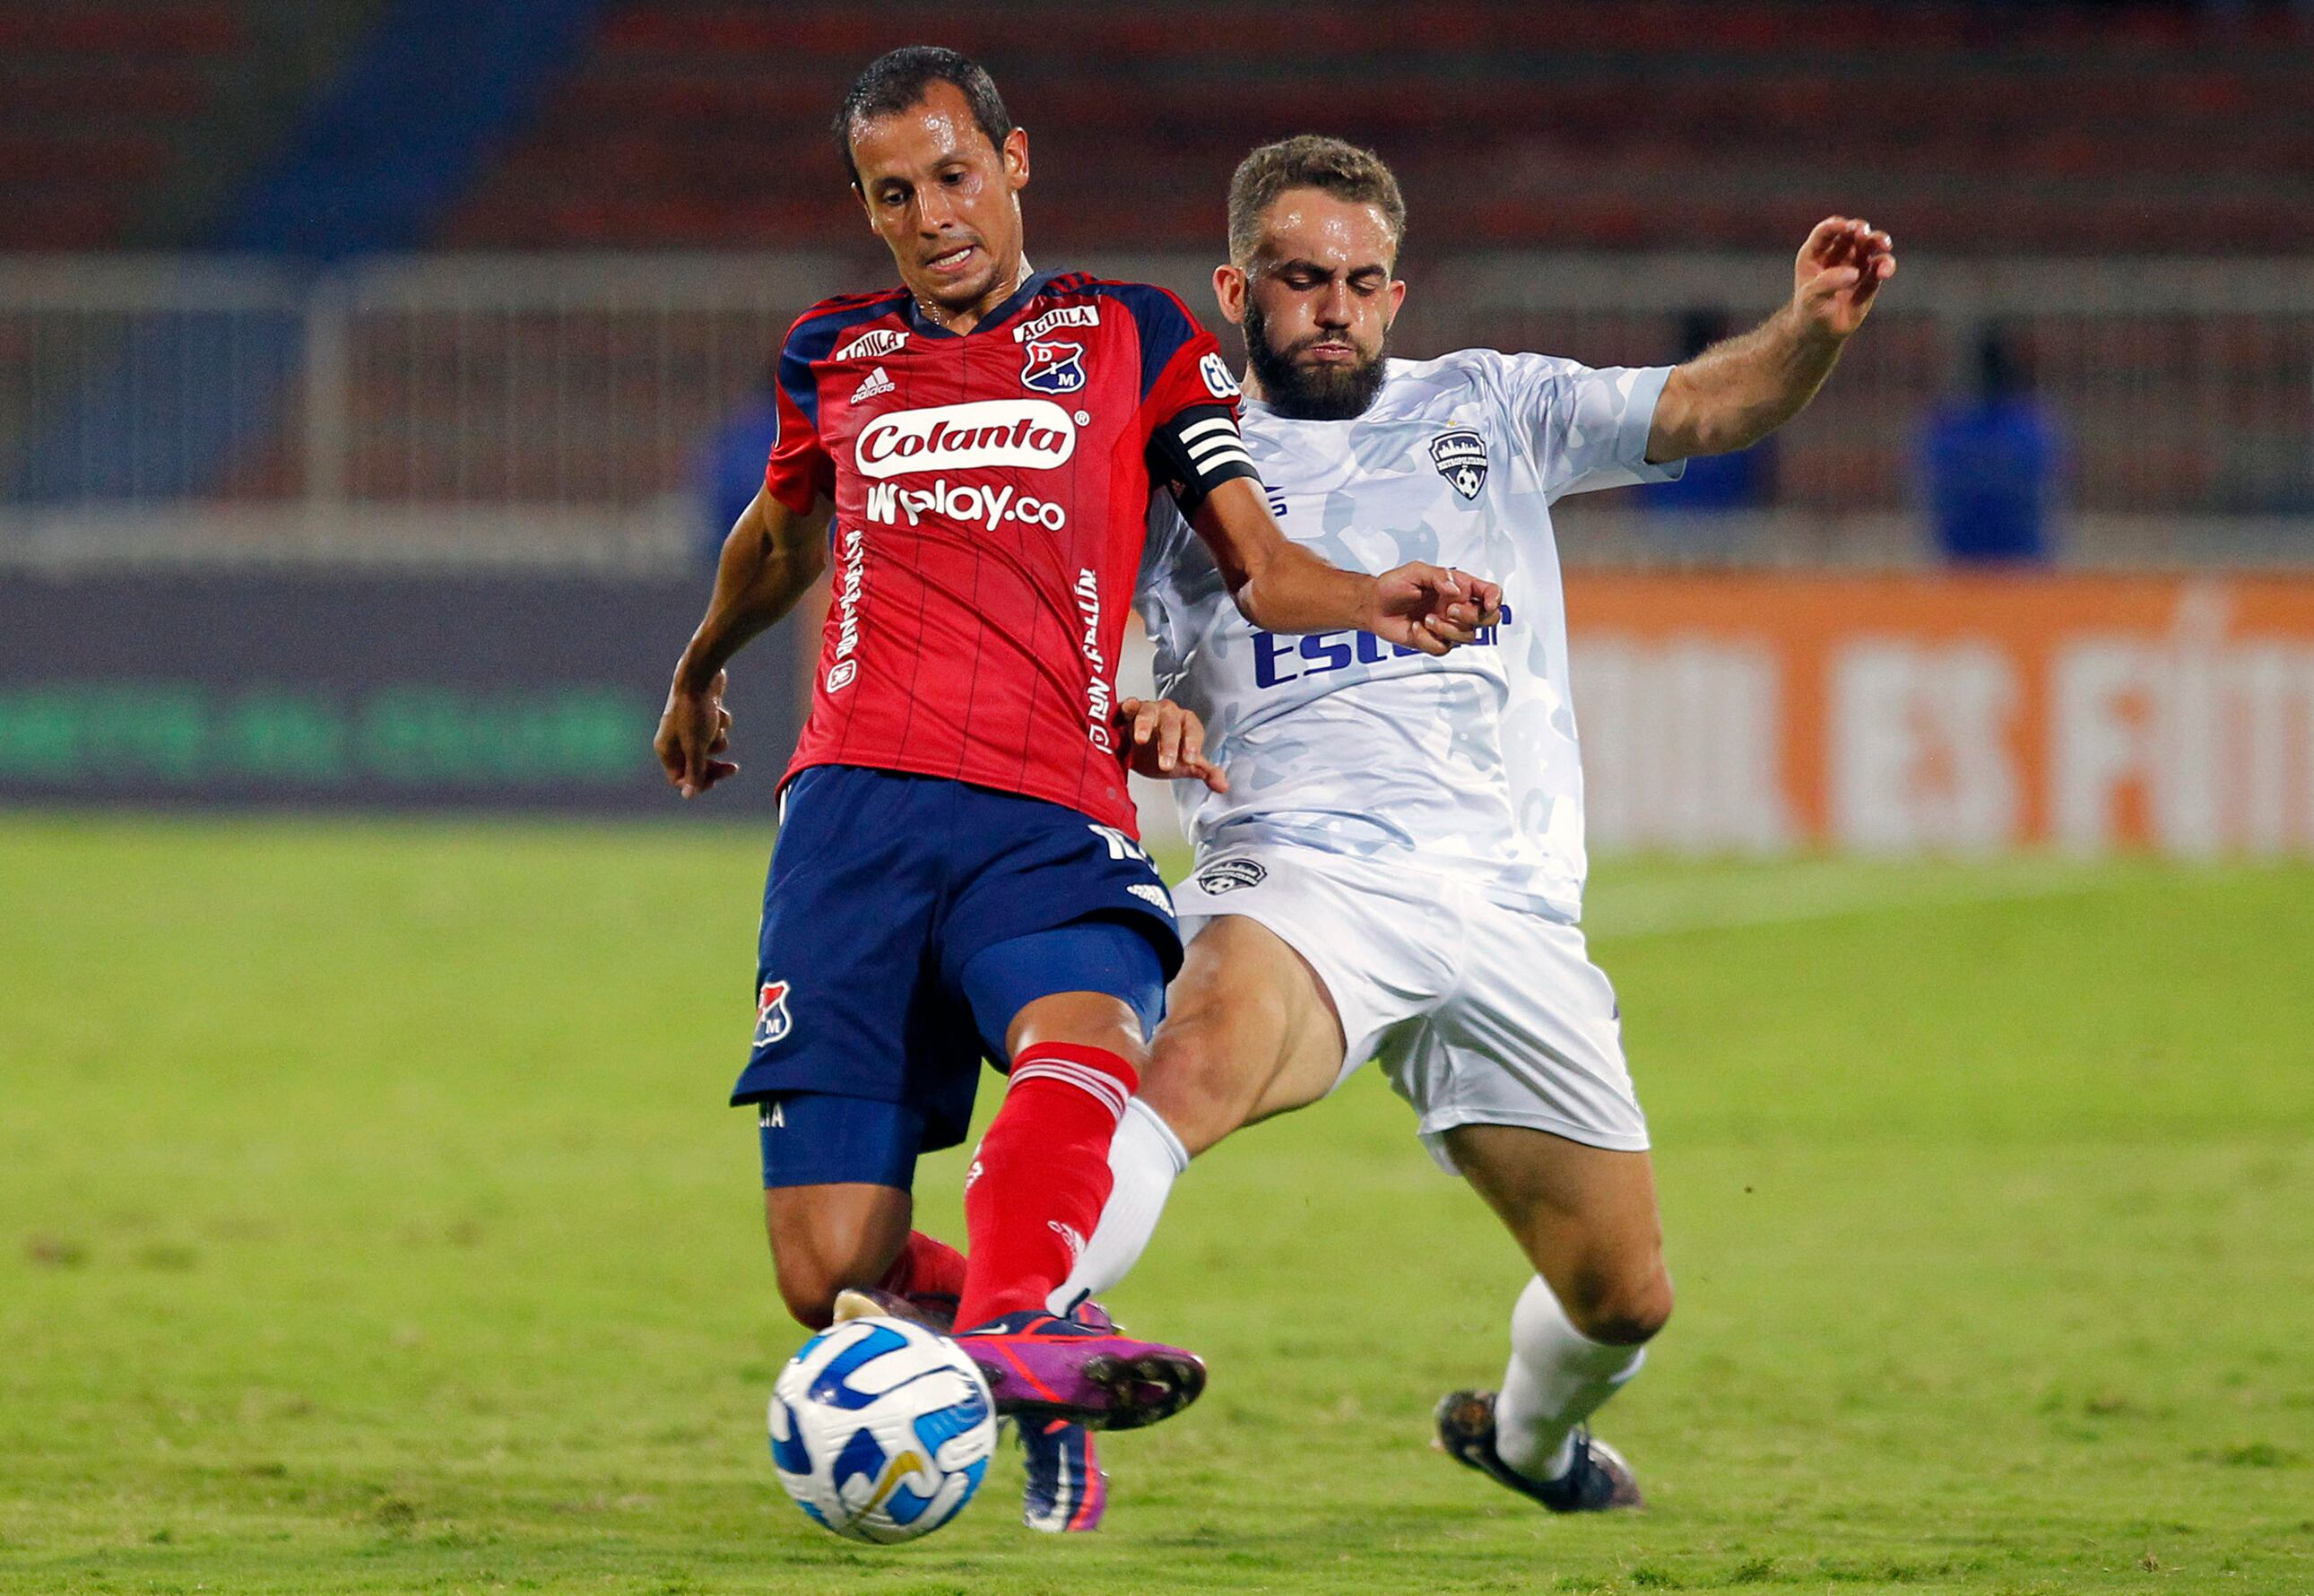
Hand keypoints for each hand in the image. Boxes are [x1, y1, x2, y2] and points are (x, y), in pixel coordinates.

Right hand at [655, 668, 737, 798]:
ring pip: (710, 748)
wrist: (702, 676)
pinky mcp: (703, 715)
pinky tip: (718, 709)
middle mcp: (674, 740)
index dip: (697, 782)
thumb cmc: (694, 712)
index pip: (679, 778)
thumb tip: (688, 797)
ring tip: (717, 725)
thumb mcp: (696, 746)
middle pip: (697, 765)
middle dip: (715, 765)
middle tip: (733, 769)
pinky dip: (721, 722)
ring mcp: (689, 727)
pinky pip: (717, 729)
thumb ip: (694, 772)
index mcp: (665, 749)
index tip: (715, 783)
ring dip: (719, 739)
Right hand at [1117, 697, 1227, 793]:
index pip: (1193, 730)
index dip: (1193, 744)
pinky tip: (1127, 710)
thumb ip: (1205, 773)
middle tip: (1166, 765)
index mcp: (1186, 724)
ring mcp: (1149, 709)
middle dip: (1169, 744)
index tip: (1190, 760)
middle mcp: (1169, 713)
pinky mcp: (1129, 710)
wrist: (1136, 753)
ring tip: (1141, 740)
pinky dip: (1128, 706)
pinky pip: (1129, 705)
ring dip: (1145, 726)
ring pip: (1149, 713)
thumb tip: (1223, 787)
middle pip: (1171, 724)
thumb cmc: (1163, 755)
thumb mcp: (1185, 766)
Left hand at [1365, 563, 1504, 656]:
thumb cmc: (1394, 586)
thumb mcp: (1415, 571)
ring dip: (1447, 629)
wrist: (1374, 605)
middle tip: (1449, 610)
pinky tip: (1416, 628)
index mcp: (1460, 587)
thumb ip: (1438, 576)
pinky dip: (1428, 639)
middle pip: (1488, 619)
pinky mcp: (1435, 641)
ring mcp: (1449, 626)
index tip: (1487, 602)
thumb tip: (1455, 589)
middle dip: (1471, 617)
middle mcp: (1458, 607)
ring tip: (1426, 619)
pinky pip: (1443, 648)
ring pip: (1468, 637)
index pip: (1489, 592)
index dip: (1495, 598)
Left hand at [1794, 216, 1894, 340]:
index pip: (1826, 231)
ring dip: (1878, 241)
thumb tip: (1854, 273)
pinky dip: (1885, 265)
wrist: (1821, 334)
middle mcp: (1836, 254)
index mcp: (1815, 253)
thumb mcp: (1812, 297)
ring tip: (1885, 245)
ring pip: (1870, 245)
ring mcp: (1855, 264)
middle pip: (1852, 233)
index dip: (1836, 225)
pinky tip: (1884, 272)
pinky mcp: (1870, 278)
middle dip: (1860, 230)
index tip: (1847, 228)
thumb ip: (1829, 282)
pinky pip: (1880, 266)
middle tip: (1863, 233)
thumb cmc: (1810, 312)